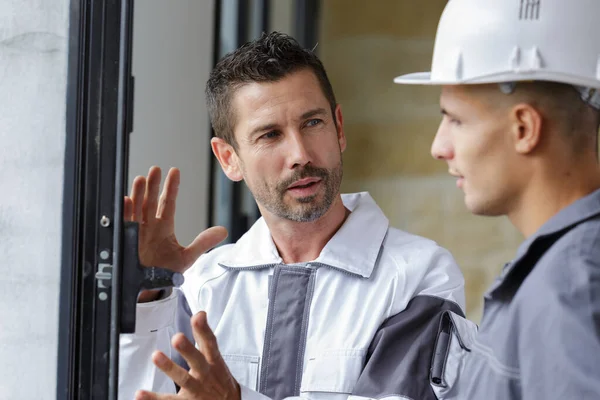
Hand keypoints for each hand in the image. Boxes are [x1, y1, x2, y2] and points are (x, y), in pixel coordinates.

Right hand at [123, 166, 227, 300]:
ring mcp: (137, 232)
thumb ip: (204, 242)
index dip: (171, 187)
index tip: (174, 171)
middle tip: (156, 169)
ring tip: (141, 179)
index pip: (168, 203)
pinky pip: (125, 223)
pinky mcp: (126, 240)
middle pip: (151, 201)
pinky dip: (125, 212)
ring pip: (137, 208)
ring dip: (138, 194)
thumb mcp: (187, 257)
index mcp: (164, 227)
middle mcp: (150, 226)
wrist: (150, 287)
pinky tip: (127, 200)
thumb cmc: (165, 271)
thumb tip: (223, 231)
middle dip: (153, 186)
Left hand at [134, 312, 240, 399]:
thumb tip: (200, 313)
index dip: (204, 330)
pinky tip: (140, 393)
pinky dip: (154, 399)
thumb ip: (204, 337)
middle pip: (198, 361)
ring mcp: (196, 390)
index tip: (198, 317)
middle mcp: (205, 374)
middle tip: (177, 338)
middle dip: (188, 349)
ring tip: (156, 356)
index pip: (210, 343)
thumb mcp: (216, 358)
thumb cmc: (218, 379)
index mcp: (213, 361)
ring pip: (184, 379)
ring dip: (170, 368)